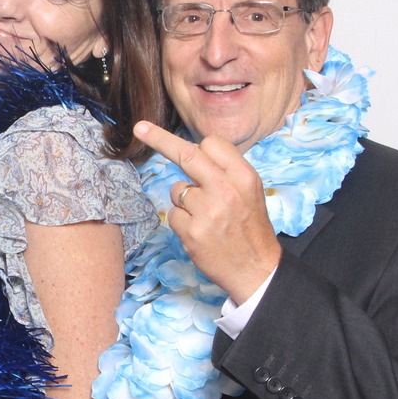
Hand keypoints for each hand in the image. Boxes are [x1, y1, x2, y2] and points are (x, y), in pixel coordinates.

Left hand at [134, 120, 281, 303]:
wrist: (257, 270)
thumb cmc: (250, 228)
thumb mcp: (251, 192)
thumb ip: (226, 171)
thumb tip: (196, 150)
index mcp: (245, 177)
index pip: (211, 144)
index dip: (196, 145)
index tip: (174, 134)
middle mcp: (226, 189)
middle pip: (186, 154)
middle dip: (159, 139)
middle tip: (140, 128)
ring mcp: (208, 210)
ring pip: (177, 189)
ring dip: (184, 200)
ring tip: (206, 217)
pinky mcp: (192, 231)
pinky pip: (173, 213)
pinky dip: (181, 221)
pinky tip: (199, 232)